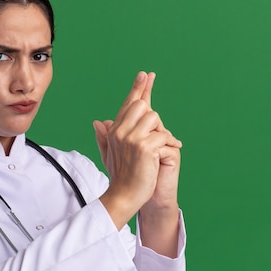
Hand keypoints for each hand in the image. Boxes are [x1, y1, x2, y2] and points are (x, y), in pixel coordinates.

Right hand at [94, 71, 181, 229]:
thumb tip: (98, 122)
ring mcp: (131, 138)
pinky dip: (170, 143)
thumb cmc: (120, 177)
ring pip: (154, 118)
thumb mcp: (109, 154)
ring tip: (159, 148)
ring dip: (161, 133)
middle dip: (153, 119)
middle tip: (155, 136)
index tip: (145, 74)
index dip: (137, 88)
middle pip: (143, 106)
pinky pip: (163, 135)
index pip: (128, 104)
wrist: (123, 196)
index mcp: (114, 130)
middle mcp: (120, 131)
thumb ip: (104, 136)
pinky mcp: (144, 147)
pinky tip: (172, 150)